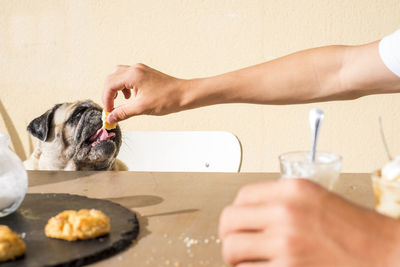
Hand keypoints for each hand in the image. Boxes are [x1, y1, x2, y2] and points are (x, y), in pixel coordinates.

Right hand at [102, 63, 186, 122]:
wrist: (185, 94)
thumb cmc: (167, 99)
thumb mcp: (142, 108)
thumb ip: (123, 112)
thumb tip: (110, 118)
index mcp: (133, 75)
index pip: (109, 84)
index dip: (106, 99)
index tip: (109, 112)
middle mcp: (135, 69)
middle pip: (111, 78)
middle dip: (109, 93)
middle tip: (111, 107)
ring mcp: (141, 70)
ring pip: (119, 76)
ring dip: (116, 89)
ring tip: (122, 102)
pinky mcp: (145, 73)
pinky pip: (128, 77)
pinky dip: (125, 87)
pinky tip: (131, 97)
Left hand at [219, 179, 399, 266]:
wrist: (385, 254)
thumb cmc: (356, 230)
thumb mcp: (316, 199)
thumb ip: (282, 200)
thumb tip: (252, 212)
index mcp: (292, 190)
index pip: (242, 196)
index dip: (237, 211)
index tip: (238, 222)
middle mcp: (286, 213)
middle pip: (229, 221)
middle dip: (227, 235)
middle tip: (233, 243)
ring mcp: (286, 244)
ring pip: (232, 249)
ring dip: (234, 258)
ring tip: (244, 261)